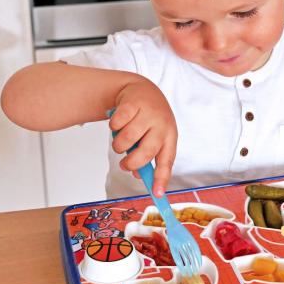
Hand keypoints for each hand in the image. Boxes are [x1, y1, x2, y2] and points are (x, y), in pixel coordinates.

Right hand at [109, 78, 176, 196]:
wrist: (142, 89)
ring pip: (127, 139)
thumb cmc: (149, 119)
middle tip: (124, 165)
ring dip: (118, 144)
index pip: (167, 161)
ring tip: (121, 139)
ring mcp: (148, 113)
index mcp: (170, 136)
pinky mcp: (133, 103)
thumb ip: (147, 156)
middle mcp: (162, 124)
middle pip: (146, 152)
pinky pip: (117, 124)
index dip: (161, 179)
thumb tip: (138, 175)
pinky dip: (113, 127)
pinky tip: (119, 122)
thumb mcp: (154, 136)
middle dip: (131, 163)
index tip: (157, 194)